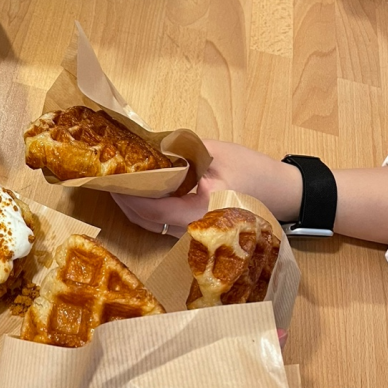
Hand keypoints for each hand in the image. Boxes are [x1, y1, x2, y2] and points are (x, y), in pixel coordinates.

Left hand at [114, 140, 302, 237]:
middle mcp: (194, 231)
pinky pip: (160, 226)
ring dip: (131, 206)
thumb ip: (179, 154)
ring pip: (151, 226)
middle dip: (124, 200)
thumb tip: (143, 150)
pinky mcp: (192, 234)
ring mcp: (192, 237)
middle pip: (146, 221)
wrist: (282, 194)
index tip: (111, 178)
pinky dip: (145, 210)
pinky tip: (136, 193)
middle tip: (105, 178)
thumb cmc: (253, 171)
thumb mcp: (215, 154)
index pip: (154, 209)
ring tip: (116, 183)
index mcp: (203, 211)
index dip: (129, 195)